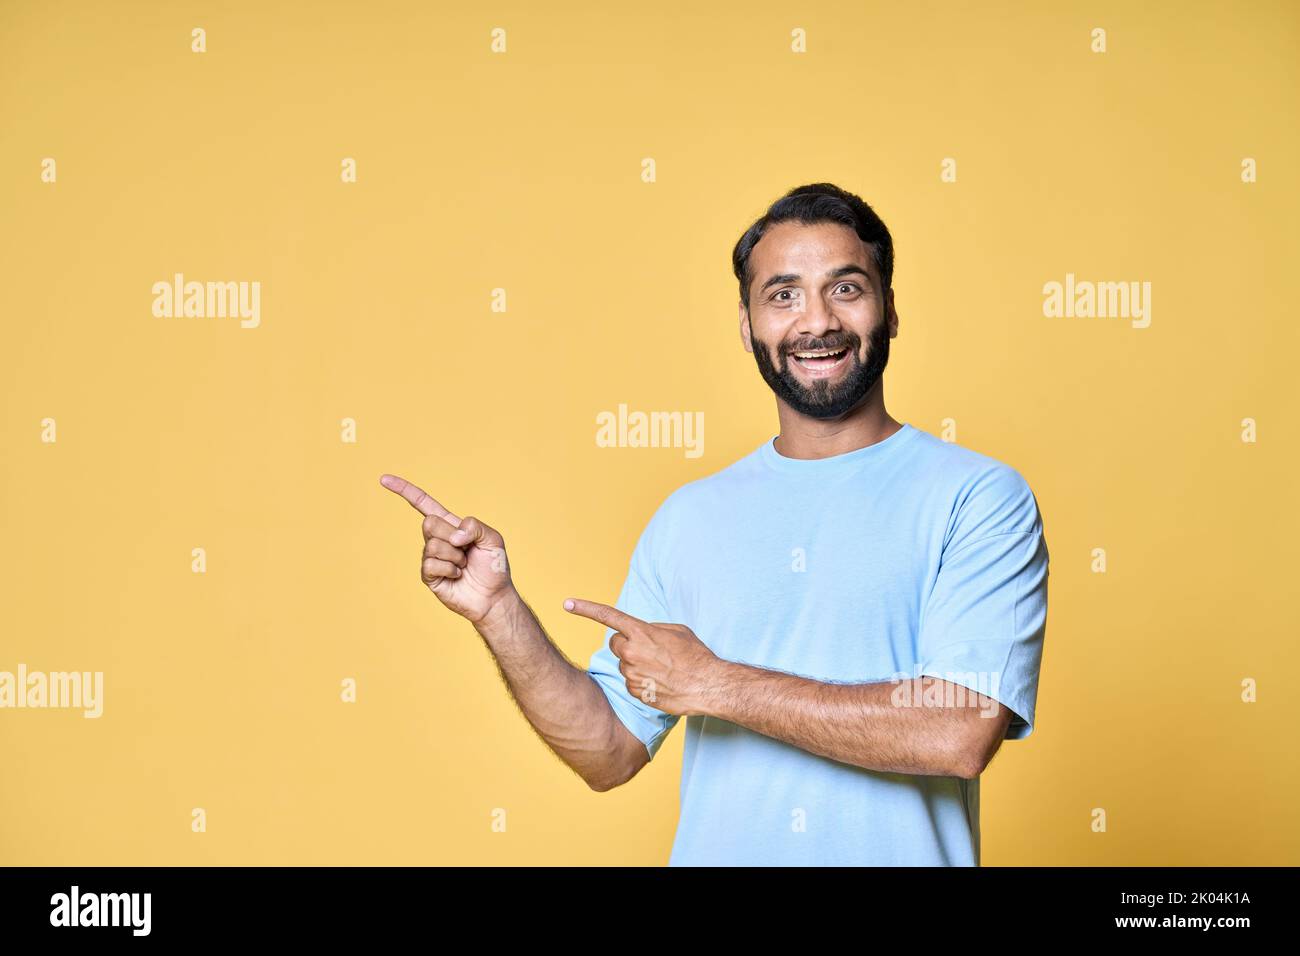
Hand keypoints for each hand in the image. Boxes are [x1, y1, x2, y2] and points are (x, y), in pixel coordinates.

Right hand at [380, 473, 513, 624]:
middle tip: (465, 548)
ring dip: (455, 556)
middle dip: (451, 535)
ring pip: (433, 545)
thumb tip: (452, 535)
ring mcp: (431, 557)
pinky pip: (431, 564)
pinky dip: (450, 569)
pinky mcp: (429, 576)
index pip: (423, 504)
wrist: (493, 596)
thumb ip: (475, 527)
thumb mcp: (493, 538)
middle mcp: (437, 539)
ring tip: (464, 565)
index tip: (383, 479)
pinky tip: (457, 575)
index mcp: (450, 524)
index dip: (404, 491)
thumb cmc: (494, 567)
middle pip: (428, 522)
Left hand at [562, 598, 725, 716]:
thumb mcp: (677, 631)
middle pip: (615, 643)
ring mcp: (631, 673)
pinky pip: (629, 681)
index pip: (608, 616)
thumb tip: (641, 633)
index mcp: (641, 632)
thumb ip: (653, 629)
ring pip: (624, 664)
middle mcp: (631, 652)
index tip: (567, 603)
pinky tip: (659, 682)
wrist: (706, 685)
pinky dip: (641, 681)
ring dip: (636, 664)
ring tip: (661, 669)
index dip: (585, 608)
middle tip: (650, 651)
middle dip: (627, 644)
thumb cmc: (696, 656)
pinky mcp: (633, 691)